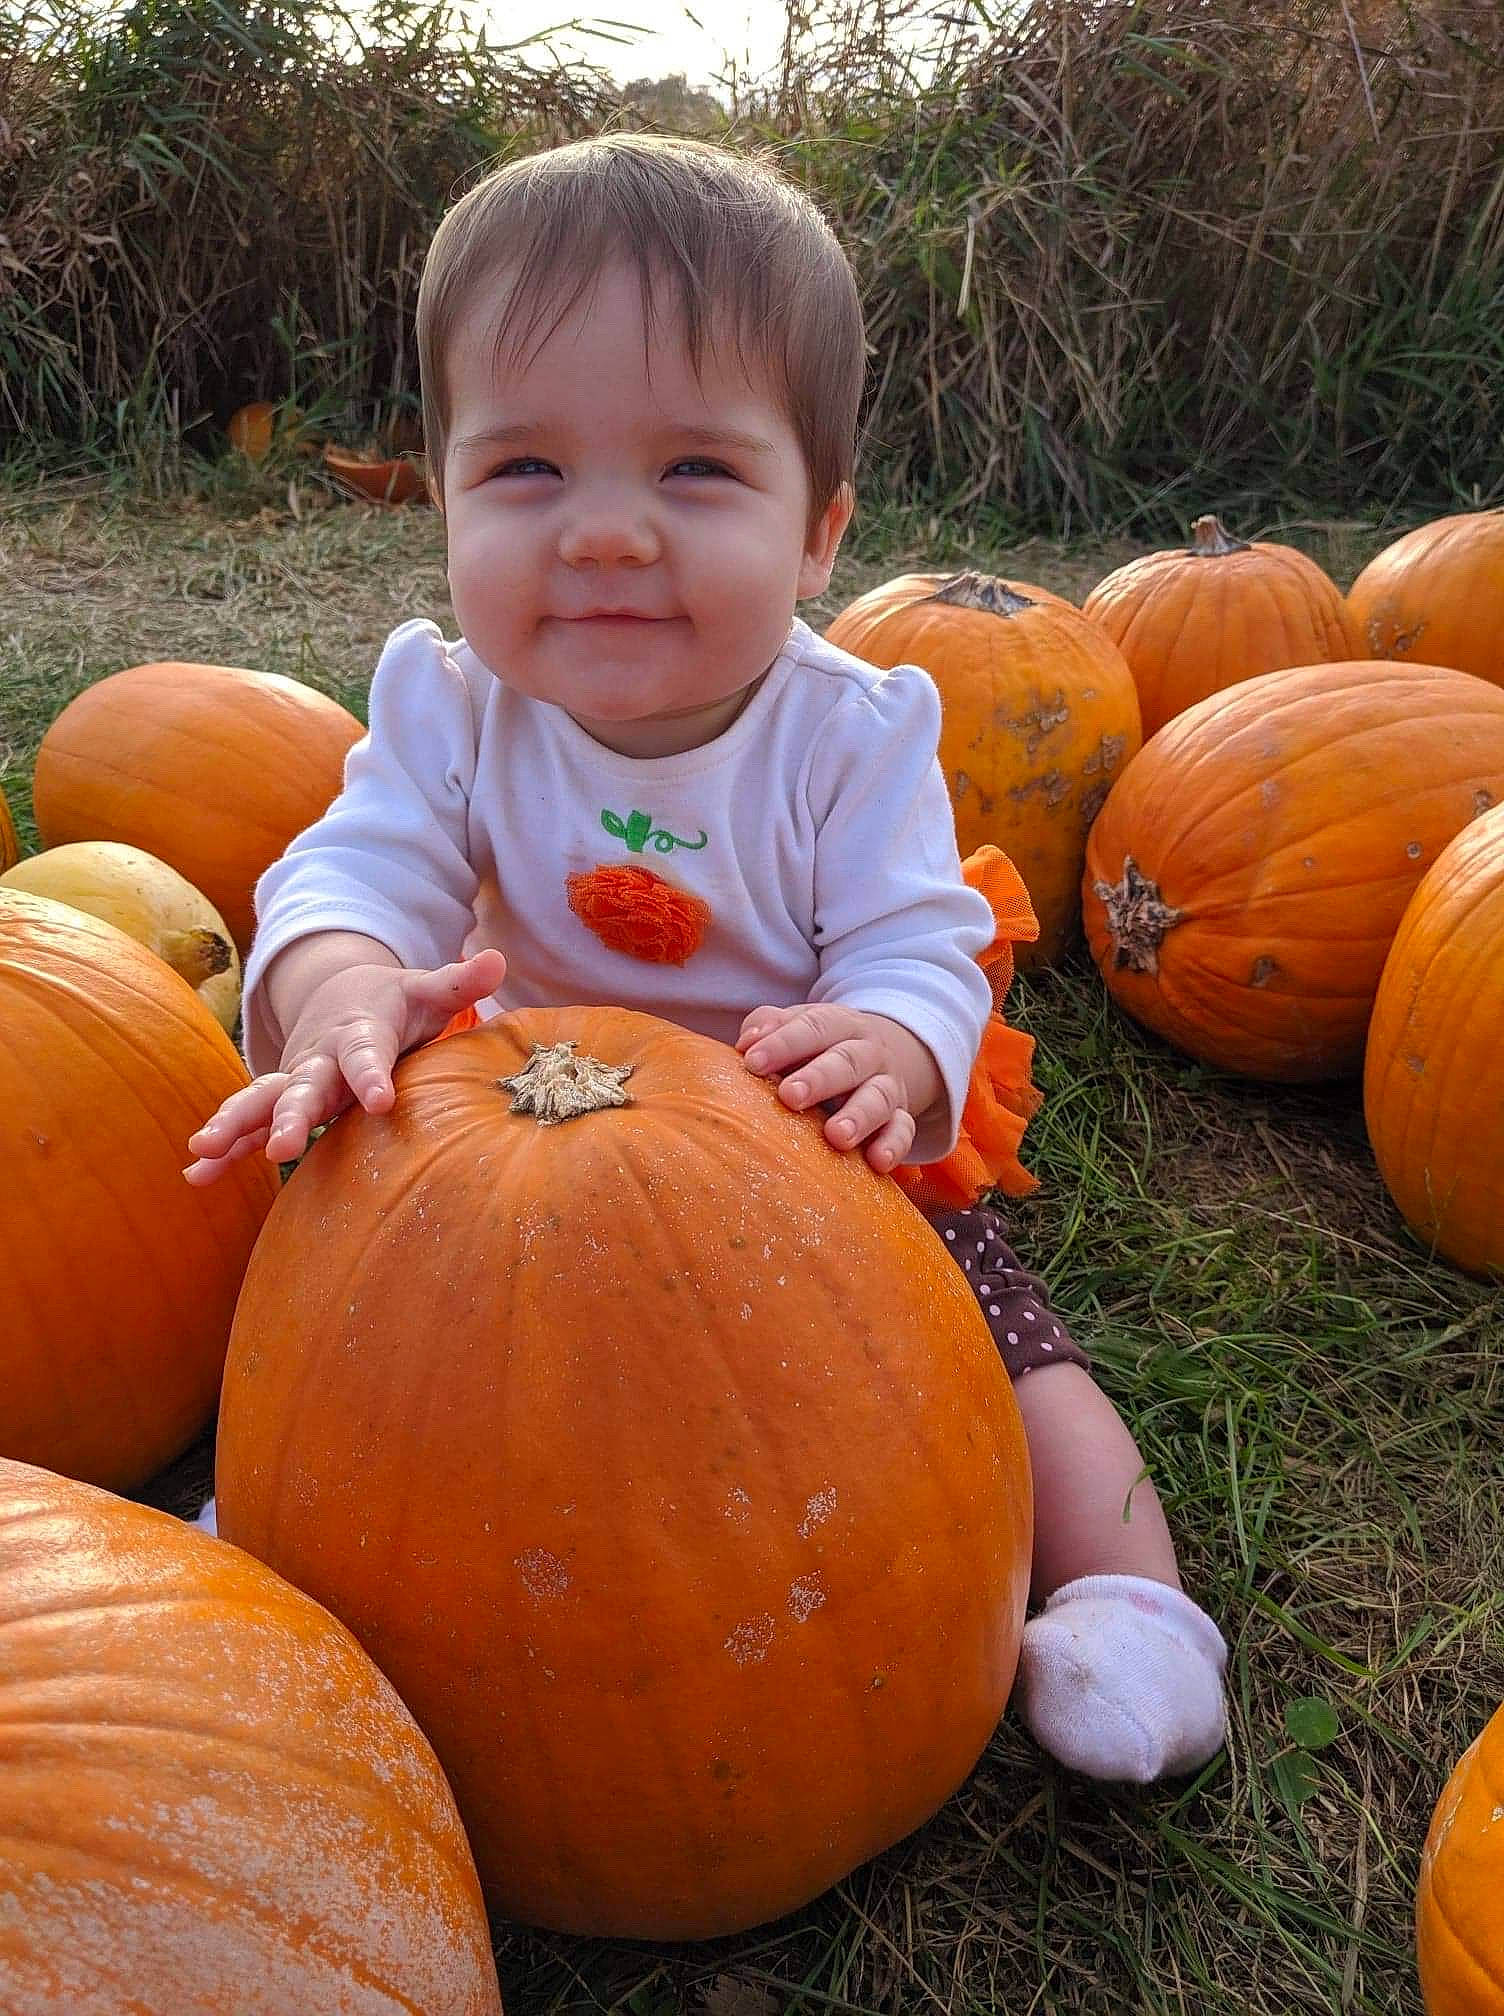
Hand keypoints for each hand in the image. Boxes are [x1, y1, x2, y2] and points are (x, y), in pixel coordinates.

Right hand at [182, 947, 505, 1184]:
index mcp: (361, 1032)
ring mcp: (297, 1078)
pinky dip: (224, 1148)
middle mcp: (321, 1057)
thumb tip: (499, 960)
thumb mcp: (427, 990)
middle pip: (305, 1085)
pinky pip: (248, 1123)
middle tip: (281, 1144)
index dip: (373, 1076)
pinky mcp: (280, 1099)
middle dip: (290, 1113)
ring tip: (204, 1151)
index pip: (368, 1054)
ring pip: (262, 1102)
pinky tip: (197, 1175)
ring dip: (235, 1126)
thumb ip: (459, 983)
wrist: (341, 993)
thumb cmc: (394, 1002)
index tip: (381, 1102)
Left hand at [736, 1002, 941, 1172]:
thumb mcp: (797, 1027)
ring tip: (837, 1137)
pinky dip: (894, 1146)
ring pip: (879, 1097)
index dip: (784, 1043)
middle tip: (790, 1096)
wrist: (876, 1056)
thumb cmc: (817, 1047)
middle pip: (847, 1061)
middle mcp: (868, 1052)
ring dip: (859, 1116)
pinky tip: (878, 1162)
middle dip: (819, 1079)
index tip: (753, 1062)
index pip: (814, 1027)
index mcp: (839, 1023)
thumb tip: (747, 1043)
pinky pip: (904, 1130)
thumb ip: (770, 1027)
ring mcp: (888, 1085)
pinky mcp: (901, 1116)